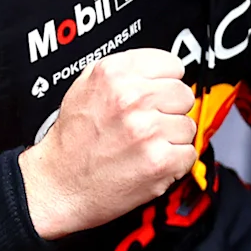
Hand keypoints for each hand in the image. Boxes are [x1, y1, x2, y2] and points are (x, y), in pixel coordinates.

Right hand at [20, 49, 196, 237]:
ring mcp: (148, 130)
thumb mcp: (86, 86)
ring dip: (171, 138)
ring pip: (188, 126)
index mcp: (114, 74)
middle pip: (184, 94)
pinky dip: (174, 162)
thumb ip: (124, 72)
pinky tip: (149, 162)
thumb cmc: (73, 141)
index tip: (155, 95)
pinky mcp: (161, 161)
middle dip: (170, 109)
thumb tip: (160, 69)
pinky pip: (189, 154)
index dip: (164, 82)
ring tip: (144, 145)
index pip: (172, 64)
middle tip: (147, 124)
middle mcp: (132, 99)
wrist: (61, 185)